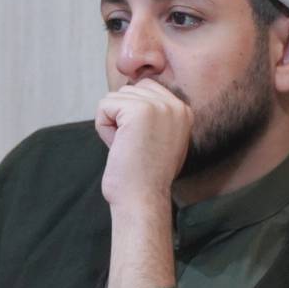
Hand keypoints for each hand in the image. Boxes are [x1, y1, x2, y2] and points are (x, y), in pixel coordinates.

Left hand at [95, 80, 191, 210]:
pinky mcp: (139, 110)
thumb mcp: (162, 138)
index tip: (144, 142)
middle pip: (129, 91)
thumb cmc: (147, 175)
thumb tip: (133, 91)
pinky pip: (104, 106)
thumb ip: (156, 115)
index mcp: (184, 111)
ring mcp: (159, 106)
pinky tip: (119, 146)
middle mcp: (176, 105)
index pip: (146, 89)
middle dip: (122, 117)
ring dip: (112, 124)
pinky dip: (104, 128)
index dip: (133, 115)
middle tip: (135, 146)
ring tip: (128, 147)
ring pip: (115, 98)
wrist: (144, 198)